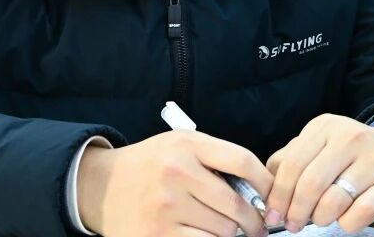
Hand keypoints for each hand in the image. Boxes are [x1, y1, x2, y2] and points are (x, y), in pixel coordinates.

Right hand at [77, 130, 273, 236]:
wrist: (102, 185)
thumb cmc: (149, 165)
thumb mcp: (180, 145)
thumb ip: (215, 159)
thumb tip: (258, 190)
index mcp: (186, 145)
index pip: (242, 162)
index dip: (265, 183)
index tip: (271, 195)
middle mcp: (176, 172)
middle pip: (237, 204)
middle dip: (253, 220)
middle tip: (256, 224)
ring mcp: (166, 206)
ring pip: (224, 230)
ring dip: (230, 233)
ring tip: (224, 227)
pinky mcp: (158, 234)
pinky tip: (204, 233)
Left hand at [265, 113, 373, 232]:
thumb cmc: (349, 155)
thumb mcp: (318, 147)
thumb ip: (290, 161)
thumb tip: (266, 191)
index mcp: (324, 127)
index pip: (291, 164)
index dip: (278, 194)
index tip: (272, 214)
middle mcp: (349, 139)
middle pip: (310, 183)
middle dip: (295, 211)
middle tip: (291, 224)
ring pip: (333, 200)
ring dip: (320, 218)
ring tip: (319, 219)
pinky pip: (360, 213)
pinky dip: (346, 223)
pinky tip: (344, 219)